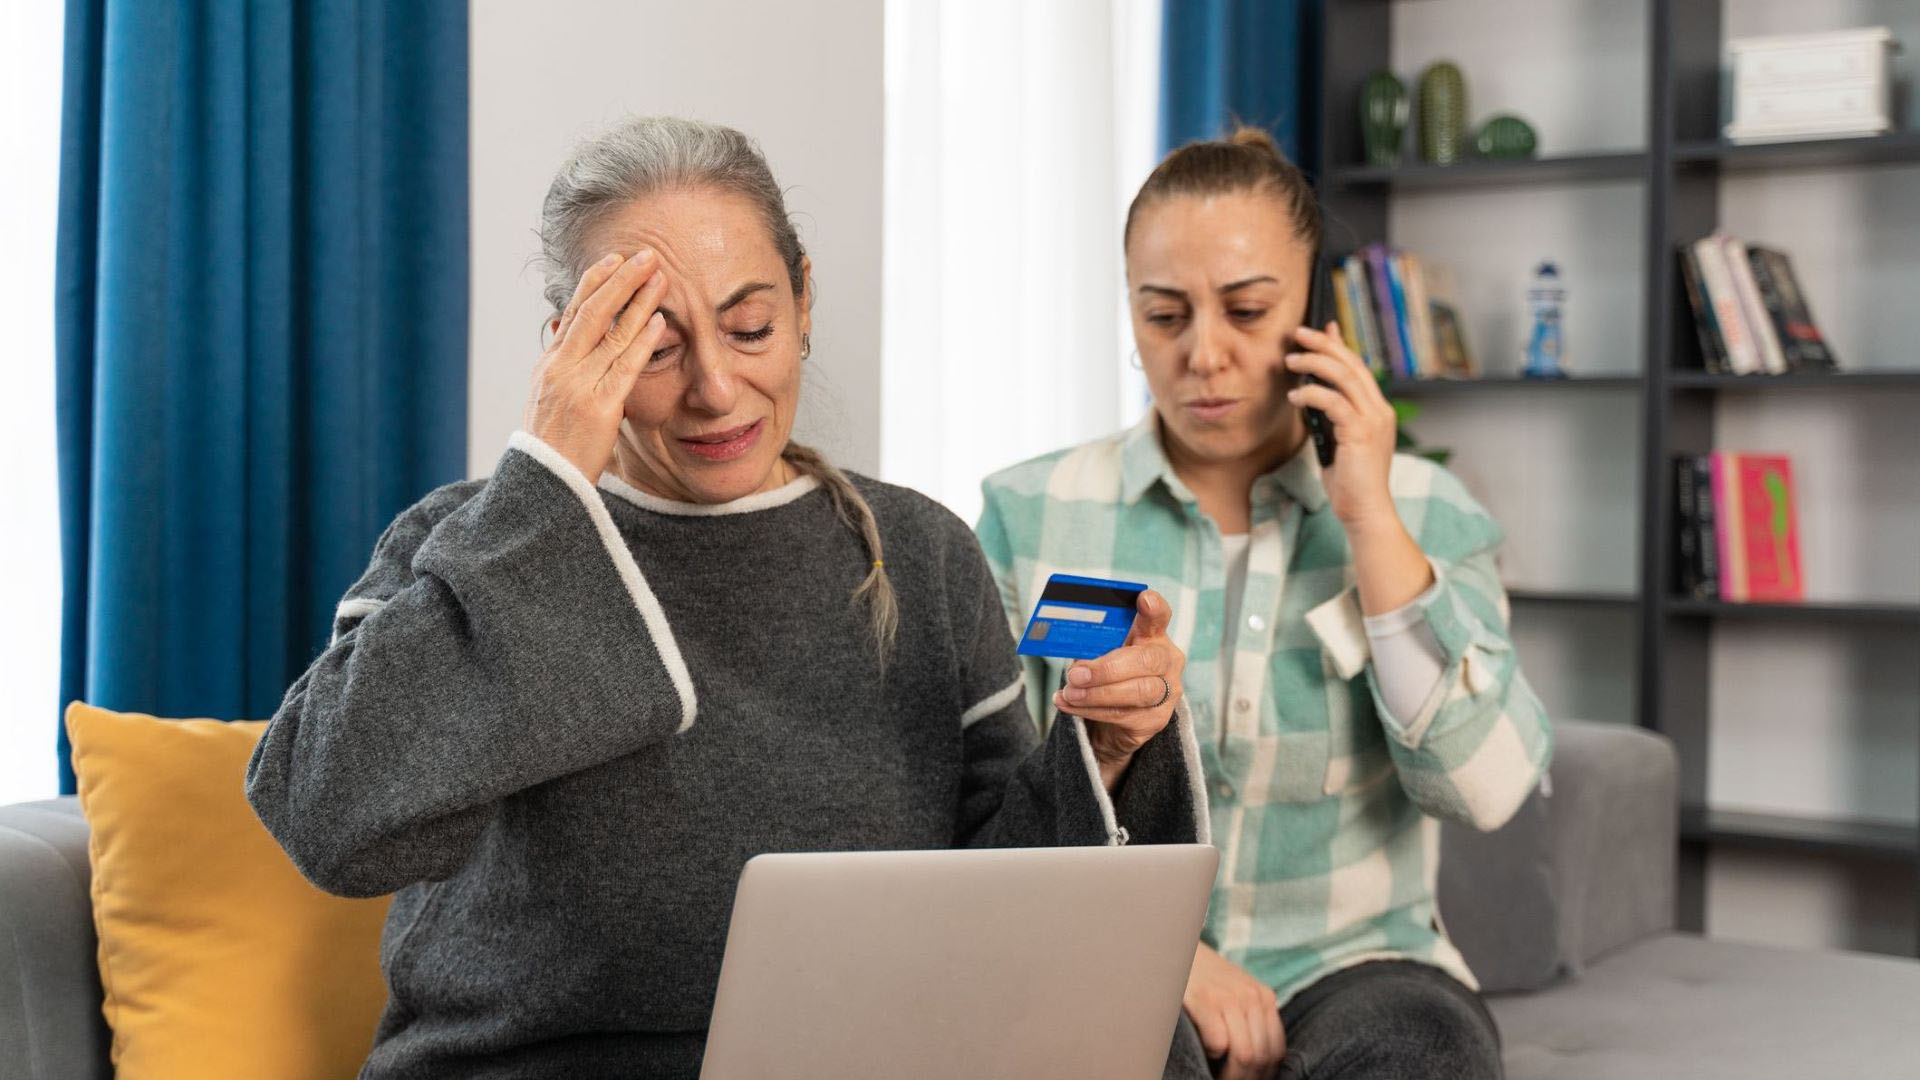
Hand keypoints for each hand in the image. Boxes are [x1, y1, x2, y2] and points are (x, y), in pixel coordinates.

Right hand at [524, 249, 672, 481]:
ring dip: (638, 301)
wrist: (544, 484)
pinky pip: (624, 367)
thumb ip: (563, 370)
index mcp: (549, 366)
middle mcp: (560, 369)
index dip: (595, 282)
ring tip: (660, 277)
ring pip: (610, 333)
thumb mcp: (549, 402)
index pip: (573, 313)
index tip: (615, 258)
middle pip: (591, 312)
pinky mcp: (599, 408)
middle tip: (646, 254)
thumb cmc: (553, 448)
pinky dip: (643, 342)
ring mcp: (578, 387)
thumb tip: (566, 335)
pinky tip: (660, 322)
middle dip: (620, 279)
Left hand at [1051, 590, 1184, 788]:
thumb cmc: (1109, 675)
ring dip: (1096, 693)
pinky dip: (1090, 710)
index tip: (1144, 599)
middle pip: (1146, 660)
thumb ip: (1094, 647)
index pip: (1159, 617)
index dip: (1154, 608)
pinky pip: (1123, 715)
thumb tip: (1071, 650)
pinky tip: (1069, 704)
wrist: (1116, 720)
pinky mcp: (1156, 720)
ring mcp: (1167, 692)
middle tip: (1076, 674)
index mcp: (1153, 636)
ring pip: (1136, 691)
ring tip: (1069, 692)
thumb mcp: (1102, 653)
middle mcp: (1167, 661)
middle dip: (1107, 668)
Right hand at [1184, 943, 1283, 1079]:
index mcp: (1264, 997)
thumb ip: (1252, 1017)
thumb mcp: (1238, 992)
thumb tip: (1261, 1060)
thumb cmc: (1206, 978)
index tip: (1252, 1079)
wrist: (1180, 949)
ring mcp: (1230, 998)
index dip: (1265, 1073)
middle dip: (1248, 1077)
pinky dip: (1212, 1054)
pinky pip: (1219, 1044)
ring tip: (1217, 1074)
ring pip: (1245, 1054)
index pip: (1276, 1049)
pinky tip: (1205, 1048)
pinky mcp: (1206, 1001)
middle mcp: (1253, 997)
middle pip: (1262, 1055)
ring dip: (1231, 1073)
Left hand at [1284, 321, 1398, 529]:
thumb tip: (1311, 394)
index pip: (1358, 368)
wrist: (1365, 512)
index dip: (1339, 346)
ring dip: (1314, 363)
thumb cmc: (1349, 482)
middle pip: (1351, 364)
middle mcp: (1380, 410)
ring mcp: (1373, 420)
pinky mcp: (1360, 433)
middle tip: (1299, 333)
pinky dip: (1311, 393)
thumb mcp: (1338, 442)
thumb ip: (1331, 417)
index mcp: (1377, 411)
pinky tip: (1294, 395)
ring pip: (1343, 376)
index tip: (1322, 329)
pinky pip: (1333, 402)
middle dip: (1324, 344)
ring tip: (1290, 359)